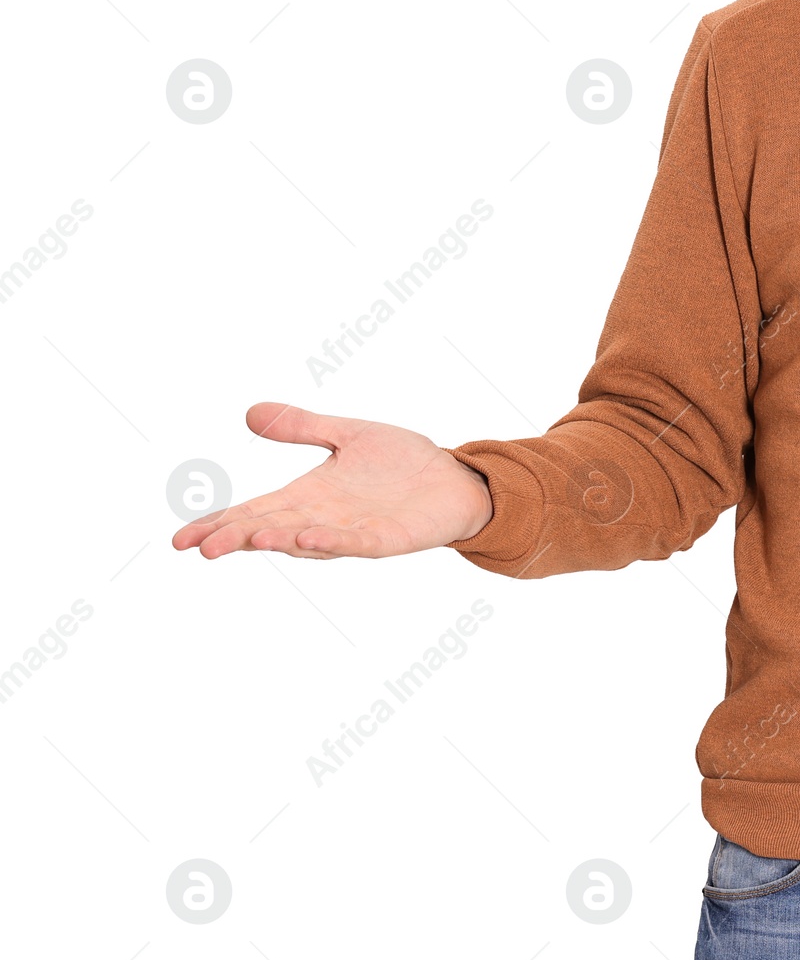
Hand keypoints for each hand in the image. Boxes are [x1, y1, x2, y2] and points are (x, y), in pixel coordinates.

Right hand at [170, 403, 493, 558]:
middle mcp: (324, 518)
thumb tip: (250, 411)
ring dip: (280, 540)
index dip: (220, 525)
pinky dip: (332, 542)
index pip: (255, 513)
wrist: (458, 478)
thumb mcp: (348, 435)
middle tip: (200, 547)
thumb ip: (303, 427)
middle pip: (271, 530)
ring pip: (308, 540)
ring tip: (249, 538)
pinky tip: (308, 538)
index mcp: (309, 496)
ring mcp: (355, 531)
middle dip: (237, 538)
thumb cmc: (402, 462)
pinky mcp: (387, 538)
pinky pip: (356, 542)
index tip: (181, 540)